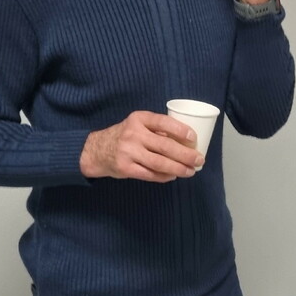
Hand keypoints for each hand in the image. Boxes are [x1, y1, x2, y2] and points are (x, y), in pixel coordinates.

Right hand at [80, 111, 204, 181]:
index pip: (163, 122)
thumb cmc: (124, 136)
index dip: (180, 130)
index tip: (194, 138)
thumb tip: (185, 142)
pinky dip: (164, 176)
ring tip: (190, 171)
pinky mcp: (126, 168)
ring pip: (159, 162)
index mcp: (138, 119)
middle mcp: (133, 134)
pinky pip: (150, 174)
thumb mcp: (137, 125)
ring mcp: (128, 152)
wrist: (96, 150)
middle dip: (185, 154)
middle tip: (199, 160)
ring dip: (178, 168)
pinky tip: (173, 176)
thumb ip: (156, 130)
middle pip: (165, 145)